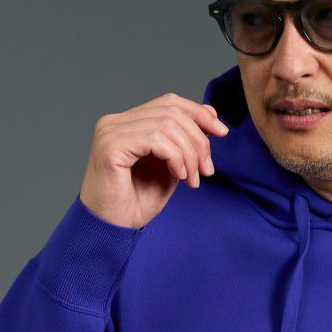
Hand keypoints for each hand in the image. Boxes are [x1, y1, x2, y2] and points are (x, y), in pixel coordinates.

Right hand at [79, 92, 228, 227]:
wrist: (111, 229)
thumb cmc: (135, 202)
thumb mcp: (170, 167)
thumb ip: (184, 143)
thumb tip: (210, 115)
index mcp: (127, 123)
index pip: (169, 103)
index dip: (199, 113)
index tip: (221, 132)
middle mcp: (115, 122)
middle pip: (172, 111)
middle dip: (199, 140)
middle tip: (207, 170)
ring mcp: (111, 131)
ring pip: (167, 124)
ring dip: (189, 154)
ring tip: (192, 179)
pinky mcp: (111, 145)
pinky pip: (156, 139)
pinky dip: (176, 158)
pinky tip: (179, 177)